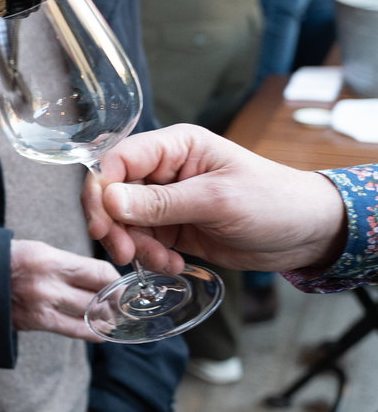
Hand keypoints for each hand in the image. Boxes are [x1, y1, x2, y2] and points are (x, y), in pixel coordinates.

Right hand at [10, 239, 115, 341]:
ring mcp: (41, 306)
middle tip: (127, 304)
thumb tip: (102, 279)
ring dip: (108, 317)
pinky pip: (74, 330)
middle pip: (100, 296)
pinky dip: (93, 331)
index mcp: (49, 259)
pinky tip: (102, 331)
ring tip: (117, 317)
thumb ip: (69, 265)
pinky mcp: (35, 323)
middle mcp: (48, 284)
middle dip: (117, 301)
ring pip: (91, 315)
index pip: (100, 272)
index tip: (122, 284)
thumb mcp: (39, 251)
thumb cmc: (8, 261)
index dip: (116, 280)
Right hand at [85, 123, 346, 274]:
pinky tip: (172, 265)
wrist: (309, 234)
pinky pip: (143, 241)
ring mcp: (167, 201)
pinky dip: (150, 257)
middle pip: (113, 193)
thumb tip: (109, 200)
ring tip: (162, 262)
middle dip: (115, 225)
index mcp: (175, 147)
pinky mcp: (173, 227)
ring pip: (124, 222)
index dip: (102, 190)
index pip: (118, 160)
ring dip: (135, 246)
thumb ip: (161, 202)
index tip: (102, 223)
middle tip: (125, 253)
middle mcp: (164, 171)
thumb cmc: (274, 202)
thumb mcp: (218, 200)